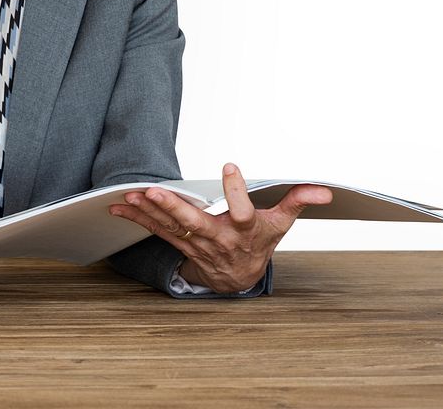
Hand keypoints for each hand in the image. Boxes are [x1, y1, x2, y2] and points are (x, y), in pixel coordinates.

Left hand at [108, 164, 332, 293]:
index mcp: (245, 230)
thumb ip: (297, 201)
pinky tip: (119, 206)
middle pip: (195, 223)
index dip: (237, 191)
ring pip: (170, 227)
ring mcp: (196, 244)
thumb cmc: (258, 242)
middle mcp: (218, 238)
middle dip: (174, 208)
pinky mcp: (179, 244)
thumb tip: (324, 189)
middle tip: (154, 191)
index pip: (243, 211)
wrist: (238, 278)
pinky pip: (156, 231)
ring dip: (148, 212)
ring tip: (131, 195)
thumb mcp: (281, 223)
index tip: (230, 165)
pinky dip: (137, 218)